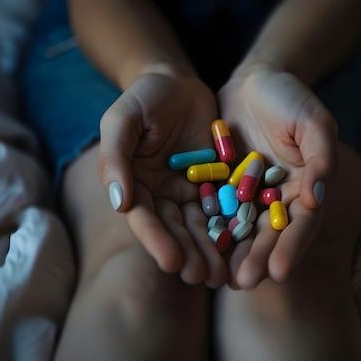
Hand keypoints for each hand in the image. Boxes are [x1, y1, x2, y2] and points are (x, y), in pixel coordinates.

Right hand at [98, 70, 226, 287]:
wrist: (177, 82)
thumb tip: (118, 204)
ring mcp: (189, 190)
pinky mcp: (215, 182)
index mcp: (134, 185)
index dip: (157, 241)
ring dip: (210, 250)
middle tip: (202, 277)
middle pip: (174, 229)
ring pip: (200, 225)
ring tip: (222, 275)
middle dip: (187, 254)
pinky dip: (232, 225)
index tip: (172, 262)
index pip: (144, 219)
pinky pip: (224, 205)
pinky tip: (244, 244)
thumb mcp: (122, 121)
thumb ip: (116, 158)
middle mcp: (161, 195)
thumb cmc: (143, 99)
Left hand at [218, 65, 337, 288]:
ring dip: (232, 254)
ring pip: (241, 230)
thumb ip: (321, 156)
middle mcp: (278, 200)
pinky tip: (197, 248)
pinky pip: (215, 211)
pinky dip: (209, 230)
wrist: (255, 82)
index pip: (301, 225)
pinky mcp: (223, 188)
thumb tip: (318, 198)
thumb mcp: (313, 121)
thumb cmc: (290, 99)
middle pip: (270, 235)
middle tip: (243, 282)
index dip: (291, 248)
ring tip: (219, 278)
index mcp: (306, 189)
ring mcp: (249, 196)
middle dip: (258, 259)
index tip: (279, 272)